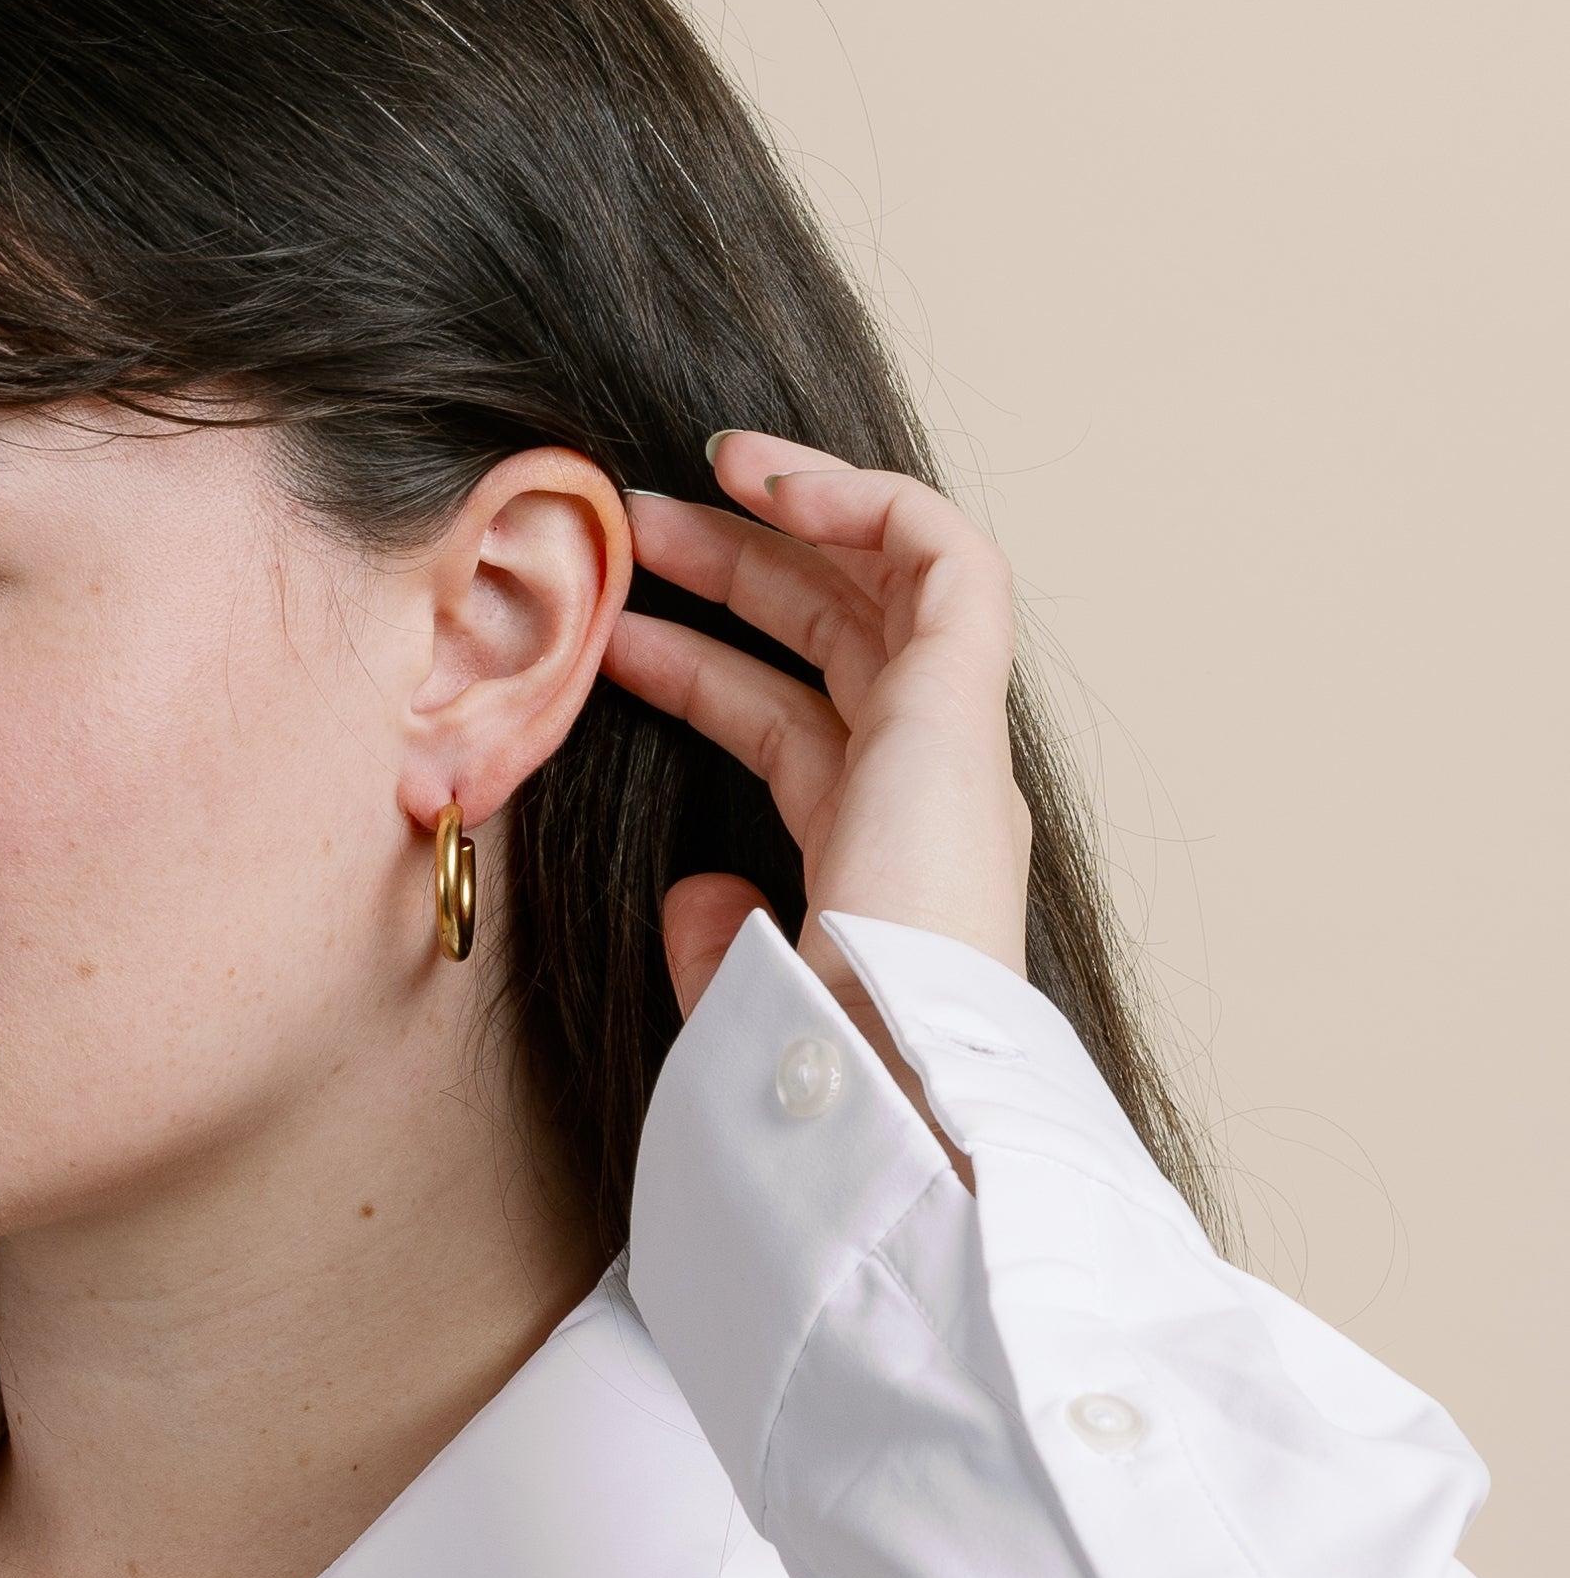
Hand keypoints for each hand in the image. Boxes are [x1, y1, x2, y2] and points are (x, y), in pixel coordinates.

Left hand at [603, 435, 1030, 1043]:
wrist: (889, 1094)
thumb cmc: (815, 1074)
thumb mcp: (741, 1002)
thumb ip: (722, 946)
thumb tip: (694, 899)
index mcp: (883, 859)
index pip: (798, 726)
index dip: (706, 669)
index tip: (617, 637)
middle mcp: (932, 794)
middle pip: (840, 641)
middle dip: (740, 572)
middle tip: (632, 531)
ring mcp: (954, 747)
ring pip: (886, 585)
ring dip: (786, 522)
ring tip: (675, 489)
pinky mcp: (960, 709)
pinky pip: (942, 557)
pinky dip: (863, 501)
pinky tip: (766, 483)